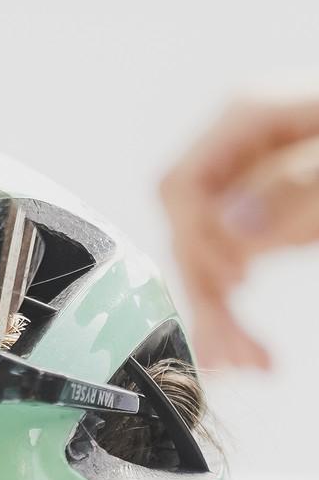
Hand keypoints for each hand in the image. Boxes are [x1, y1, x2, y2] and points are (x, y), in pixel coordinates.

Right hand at [159, 90, 318, 369]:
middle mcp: (237, 150)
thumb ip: (296, 189)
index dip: (198, 241)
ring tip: (245, 362)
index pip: (183, 188)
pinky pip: (226, 267)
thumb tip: (232, 222)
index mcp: (250, 118)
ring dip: (216, 315)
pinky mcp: (260, 215)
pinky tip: (242, 349)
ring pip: (203, 260)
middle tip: (240, 354)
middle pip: (188, 232)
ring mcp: (246, 183)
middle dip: (208, 295)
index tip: (238, 283)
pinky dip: (230, 310)